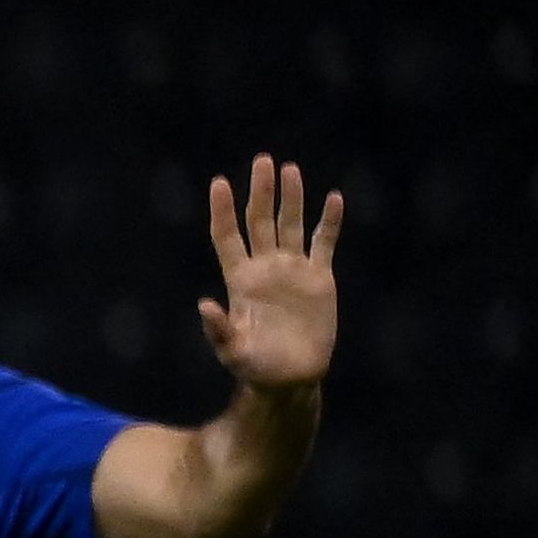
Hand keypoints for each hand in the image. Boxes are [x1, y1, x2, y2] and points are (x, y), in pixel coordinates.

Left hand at [195, 152, 340, 392]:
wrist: (290, 377)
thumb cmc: (255, 367)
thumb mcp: (233, 350)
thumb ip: (219, 329)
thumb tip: (204, 306)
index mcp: (240, 281)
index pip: (228, 236)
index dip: (223, 210)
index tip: (219, 183)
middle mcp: (265, 268)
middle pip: (260, 221)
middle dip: (260, 191)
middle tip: (262, 160)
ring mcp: (292, 270)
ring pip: (291, 224)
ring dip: (291, 198)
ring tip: (290, 169)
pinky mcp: (320, 278)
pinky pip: (325, 242)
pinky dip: (330, 221)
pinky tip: (333, 199)